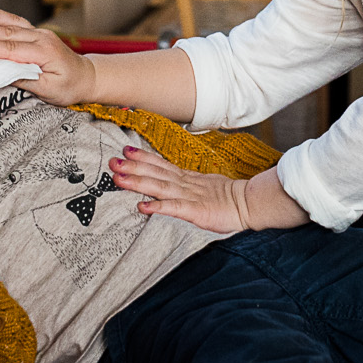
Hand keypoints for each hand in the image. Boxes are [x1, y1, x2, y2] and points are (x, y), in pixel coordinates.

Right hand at [0, 5, 96, 104]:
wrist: (86, 77)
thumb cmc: (69, 86)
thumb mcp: (48, 90)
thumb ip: (25, 80)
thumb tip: (1, 73)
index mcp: (45, 52)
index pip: (12, 49)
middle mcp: (42, 38)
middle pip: (9, 33)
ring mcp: (40, 33)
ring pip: (12, 23)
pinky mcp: (36, 33)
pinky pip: (16, 22)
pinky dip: (1, 16)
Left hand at [109, 150, 309, 232]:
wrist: (251, 204)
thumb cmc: (228, 199)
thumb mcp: (205, 186)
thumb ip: (187, 184)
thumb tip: (170, 182)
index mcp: (188, 178)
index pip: (162, 165)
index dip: (143, 158)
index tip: (125, 150)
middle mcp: (185, 184)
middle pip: (155, 174)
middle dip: (132, 167)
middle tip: (112, 161)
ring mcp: (190, 197)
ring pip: (160, 187)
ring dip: (138, 182)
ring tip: (118, 179)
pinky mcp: (196, 211)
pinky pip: (174, 209)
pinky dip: (157, 206)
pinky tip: (142, 206)